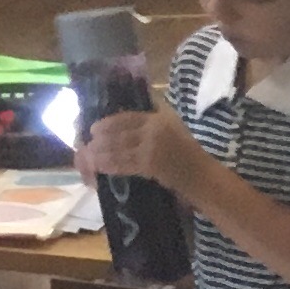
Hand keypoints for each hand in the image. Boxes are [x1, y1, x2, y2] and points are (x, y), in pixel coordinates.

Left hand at [77, 105, 201, 189]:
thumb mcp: (173, 126)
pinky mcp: (149, 165)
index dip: (108, 123)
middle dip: (100, 140)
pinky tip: (99, 167)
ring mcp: (150, 149)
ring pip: (118, 149)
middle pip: (119, 134)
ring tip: (89, 156)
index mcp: (157, 119)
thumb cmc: (188, 152)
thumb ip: (154, 116)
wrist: (202, 176)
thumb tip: (131, 112)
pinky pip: (124, 164)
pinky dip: (110, 166)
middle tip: (87, 144)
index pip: (126, 118)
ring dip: (100, 153)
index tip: (94, 128)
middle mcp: (152, 132)